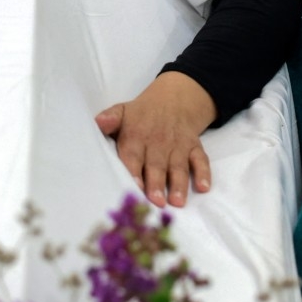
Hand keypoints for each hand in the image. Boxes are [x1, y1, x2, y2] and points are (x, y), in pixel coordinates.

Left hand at [96, 71, 215, 206]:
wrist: (174, 99)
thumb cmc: (141, 115)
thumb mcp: (122, 111)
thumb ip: (109, 119)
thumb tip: (98, 122)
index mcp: (136, 135)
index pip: (133, 155)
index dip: (133, 171)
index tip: (134, 185)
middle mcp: (158, 142)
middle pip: (157, 165)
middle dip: (156, 183)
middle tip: (156, 202)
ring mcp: (178, 145)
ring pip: (178, 166)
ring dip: (179, 184)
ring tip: (177, 201)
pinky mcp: (194, 147)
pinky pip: (201, 160)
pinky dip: (203, 173)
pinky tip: (203, 187)